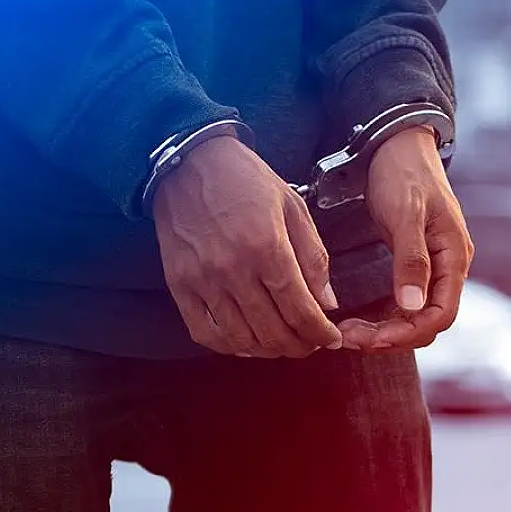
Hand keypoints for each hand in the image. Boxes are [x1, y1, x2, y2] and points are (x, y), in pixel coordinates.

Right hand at [152, 135, 342, 357]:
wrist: (190, 161)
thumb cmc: (247, 181)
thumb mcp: (293, 208)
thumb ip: (314, 258)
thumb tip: (327, 303)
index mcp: (268, 246)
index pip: (300, 309)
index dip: (321, 333)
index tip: (332, 339)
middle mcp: (234, 268)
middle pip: (273, 331)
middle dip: (300, 346)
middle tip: (311, 344)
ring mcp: (203, 279)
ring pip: (241, 338)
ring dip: (268, 350)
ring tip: (284, 344)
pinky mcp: (179, 283)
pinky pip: (204, 331)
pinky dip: (228, 346)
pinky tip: (247, 342)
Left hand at [339, 126, 472, 350]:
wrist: (397, 144)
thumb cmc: (404, 173)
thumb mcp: (406, 214)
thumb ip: (411, 260)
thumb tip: (413, 306)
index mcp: (454, 256)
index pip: (441, 314)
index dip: (409, 332)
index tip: (373, 338)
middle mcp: (448, 266)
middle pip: (427, 321)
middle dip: (391, 336)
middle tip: (349, 337)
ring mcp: (433, 266)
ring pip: (415, 315)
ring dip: (385, 329)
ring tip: (349, 332)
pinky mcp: (414, 263)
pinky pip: (405, 302)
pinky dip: (384, 315)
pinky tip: (359, 318)